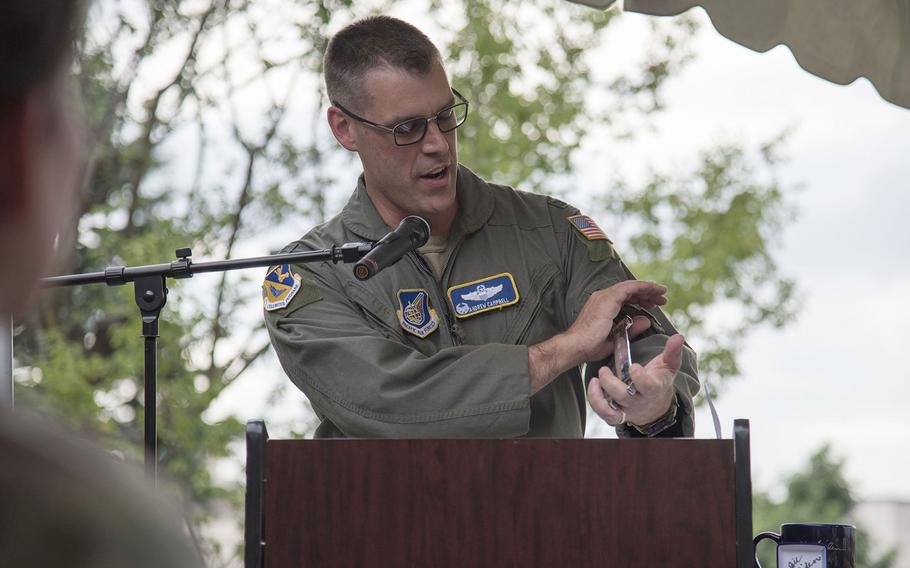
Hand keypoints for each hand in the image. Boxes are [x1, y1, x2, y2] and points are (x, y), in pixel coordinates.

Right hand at [528, 280, 666, 394]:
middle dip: (646, 293)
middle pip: (629, 290)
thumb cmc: (589, 346)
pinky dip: (643, 287)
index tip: (653, 304)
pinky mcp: (608, 300)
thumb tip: (645, 321)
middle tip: (661, 298)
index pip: (625, 296)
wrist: (575, 347)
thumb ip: (630, 328)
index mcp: (602, 305)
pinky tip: (654, 290)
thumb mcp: (616, 338)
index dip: (640, 298)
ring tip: (662, 293)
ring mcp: (604, 297)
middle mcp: (602, 297)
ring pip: (631, 286)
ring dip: (648, 289)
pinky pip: (630, 288)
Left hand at [587, 334, 683, 426]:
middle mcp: (639, 401)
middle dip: (611, 384)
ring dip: (598, 397)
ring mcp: (627, 409)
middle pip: (624, 397)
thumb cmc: (659, 380)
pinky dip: (595, 402)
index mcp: (653, 388)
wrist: (655, 405)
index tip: (634, 366)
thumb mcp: (668, 366)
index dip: (640, 378)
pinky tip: (593, 386)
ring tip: (595, 380)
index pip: (648, 387)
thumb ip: (672, 352)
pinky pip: (604, 414)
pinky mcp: (616, 414)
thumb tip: (678, 337)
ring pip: (611, 411)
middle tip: (604, 370)